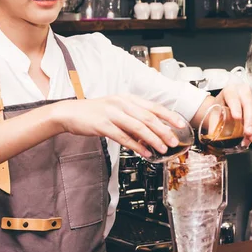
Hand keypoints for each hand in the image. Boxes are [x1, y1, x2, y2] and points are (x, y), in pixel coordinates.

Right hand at [52, 94, 186, 157]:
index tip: (181, 124)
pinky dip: (135, 146)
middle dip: (164, 131)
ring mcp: (112, 114)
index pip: (153, 106)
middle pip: (148, 118)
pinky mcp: (103, 125)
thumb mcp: (117, 109)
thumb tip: (152, 134)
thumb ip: (134, 119)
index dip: (168, 115)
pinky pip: (123, 137)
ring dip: (152, 139)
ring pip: (138, 127)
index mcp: (127, 98)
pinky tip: (144, 153)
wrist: (71, 113)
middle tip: (174, 141)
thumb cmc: (95, 112)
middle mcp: (121, 103)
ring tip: (162, 149)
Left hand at [216, 78, 251, 145]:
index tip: (236, 118)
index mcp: (230, 90)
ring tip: (251, 138)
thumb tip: (213, 135)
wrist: (224, 104)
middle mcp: (244, 91)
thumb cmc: (219, 106)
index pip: (233, 97)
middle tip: (247, 133)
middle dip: (249, 120)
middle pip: (249, 105)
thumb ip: (214, 123)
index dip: (235, 107)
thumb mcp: (214, 112)